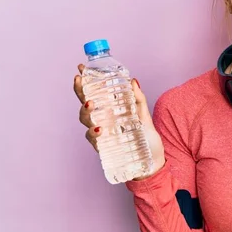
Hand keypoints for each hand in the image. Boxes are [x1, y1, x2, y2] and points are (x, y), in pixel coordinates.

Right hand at [73, 64, 165, 179]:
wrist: (152, 163)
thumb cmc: (146, 140)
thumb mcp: (144, 117)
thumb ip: (138, 100)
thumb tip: (133, 80)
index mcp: (109, 111)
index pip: (94, 93)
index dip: (86, 82)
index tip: (81, 68)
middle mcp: (102, 120)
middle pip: (85, 104)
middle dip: (80, 91)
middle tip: (79, 80)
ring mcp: (101, 134)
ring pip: (86, 120)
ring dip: (85, 111)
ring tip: (90, 104)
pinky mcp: (104, 147)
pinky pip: (93, 139)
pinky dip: (94, 133)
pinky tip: (99, 128)